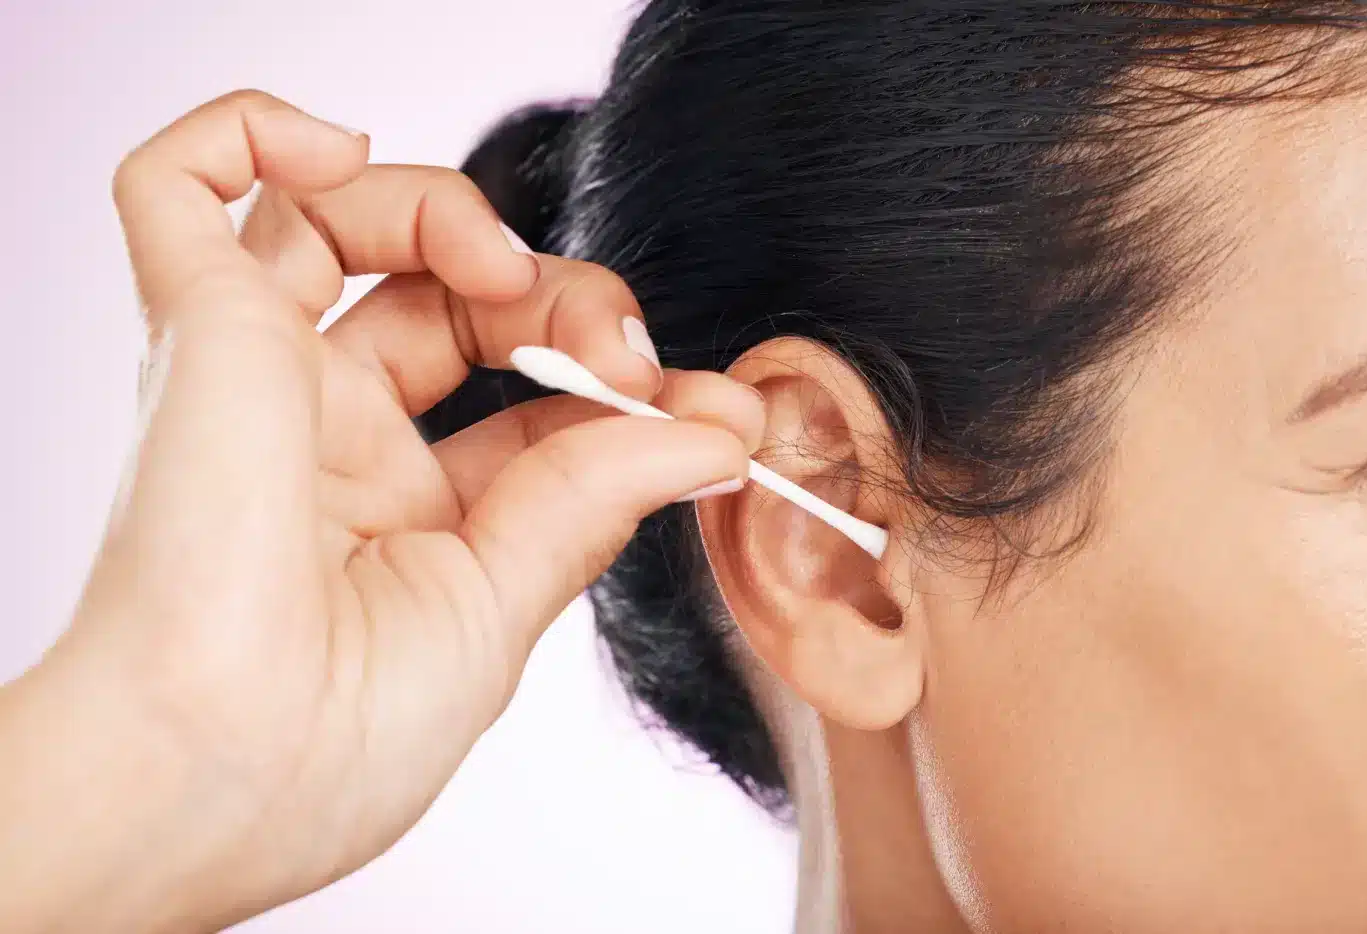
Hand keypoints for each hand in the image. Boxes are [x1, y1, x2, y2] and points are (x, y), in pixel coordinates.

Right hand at [3, 91, 761, 932]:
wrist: (216, 779)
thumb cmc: (337, 742)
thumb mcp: (502, 607)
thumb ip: (597, 498)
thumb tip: (715, 432)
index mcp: (399, 511)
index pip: (523, 401)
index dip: (618, 385)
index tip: (717, 409)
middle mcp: (326, 434)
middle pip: (448, 297)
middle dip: (561, 299)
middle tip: (621, 351)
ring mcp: (257, 374)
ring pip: (335, 220)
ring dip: (448, 210)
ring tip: (503, 269)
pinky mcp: (192, 329)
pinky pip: (175, 190)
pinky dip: (249, 134)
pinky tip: (338, 150)